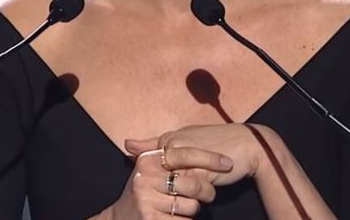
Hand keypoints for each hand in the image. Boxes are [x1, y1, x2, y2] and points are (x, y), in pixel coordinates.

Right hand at [101, 146, 232, 218]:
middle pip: (192, 183)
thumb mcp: (147, 168)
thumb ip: (153, 149)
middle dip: (206, 190)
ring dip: (195, 209)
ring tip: (188, 208)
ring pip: (191, 206)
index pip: (185, 154)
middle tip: (210, 194)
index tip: (228, 163)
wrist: (121, 219)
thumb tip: (137, 138)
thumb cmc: (142, 190)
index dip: (209, 158)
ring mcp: (147, 201)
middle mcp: (145, 179)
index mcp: (148, 161)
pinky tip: (182, 218)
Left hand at [127, 124, 276, 186]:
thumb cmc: (218, 142)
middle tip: (174, 199)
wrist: (250, 144)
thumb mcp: (186, 138)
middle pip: (157, 180)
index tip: (153, 192)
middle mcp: (174, 147)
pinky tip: (203, 198)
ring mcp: (187, 160)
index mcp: (169, 139)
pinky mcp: (202, 172)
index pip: (147, 165)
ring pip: (173, 189)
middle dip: (162, 194)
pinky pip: (191, 193)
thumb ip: (156, 143)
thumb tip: (127, 144)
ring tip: (191, 199)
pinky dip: (195, 199)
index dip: (152, 183)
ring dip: (181, 199)